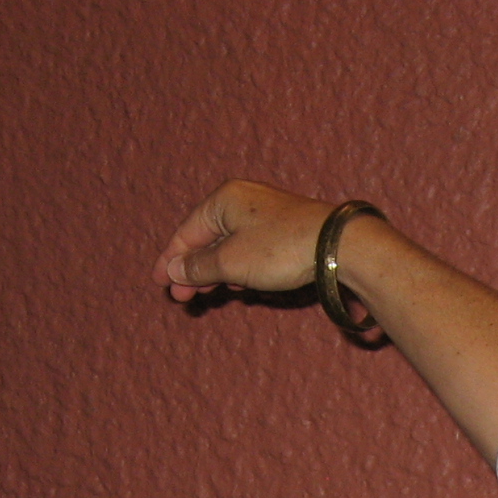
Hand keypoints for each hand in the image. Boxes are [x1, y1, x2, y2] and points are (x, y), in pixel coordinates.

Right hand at [158, 181, 334, 302]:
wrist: (338, 246)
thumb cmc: (281, 248)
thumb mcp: (231, 262)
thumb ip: (199, 267)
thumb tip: (175, 270)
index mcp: (224, 200)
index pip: (187, 231)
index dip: (171, 259)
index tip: (160, 282)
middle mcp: (243, 201)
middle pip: (207, 238)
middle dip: (193, 269)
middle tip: (182, 297)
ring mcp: (266, 215)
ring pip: (230, 245)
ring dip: (215, 272)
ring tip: (206, 295)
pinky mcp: (286, 230)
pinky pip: (251, 249)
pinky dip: (239, 267)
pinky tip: (237, 286)